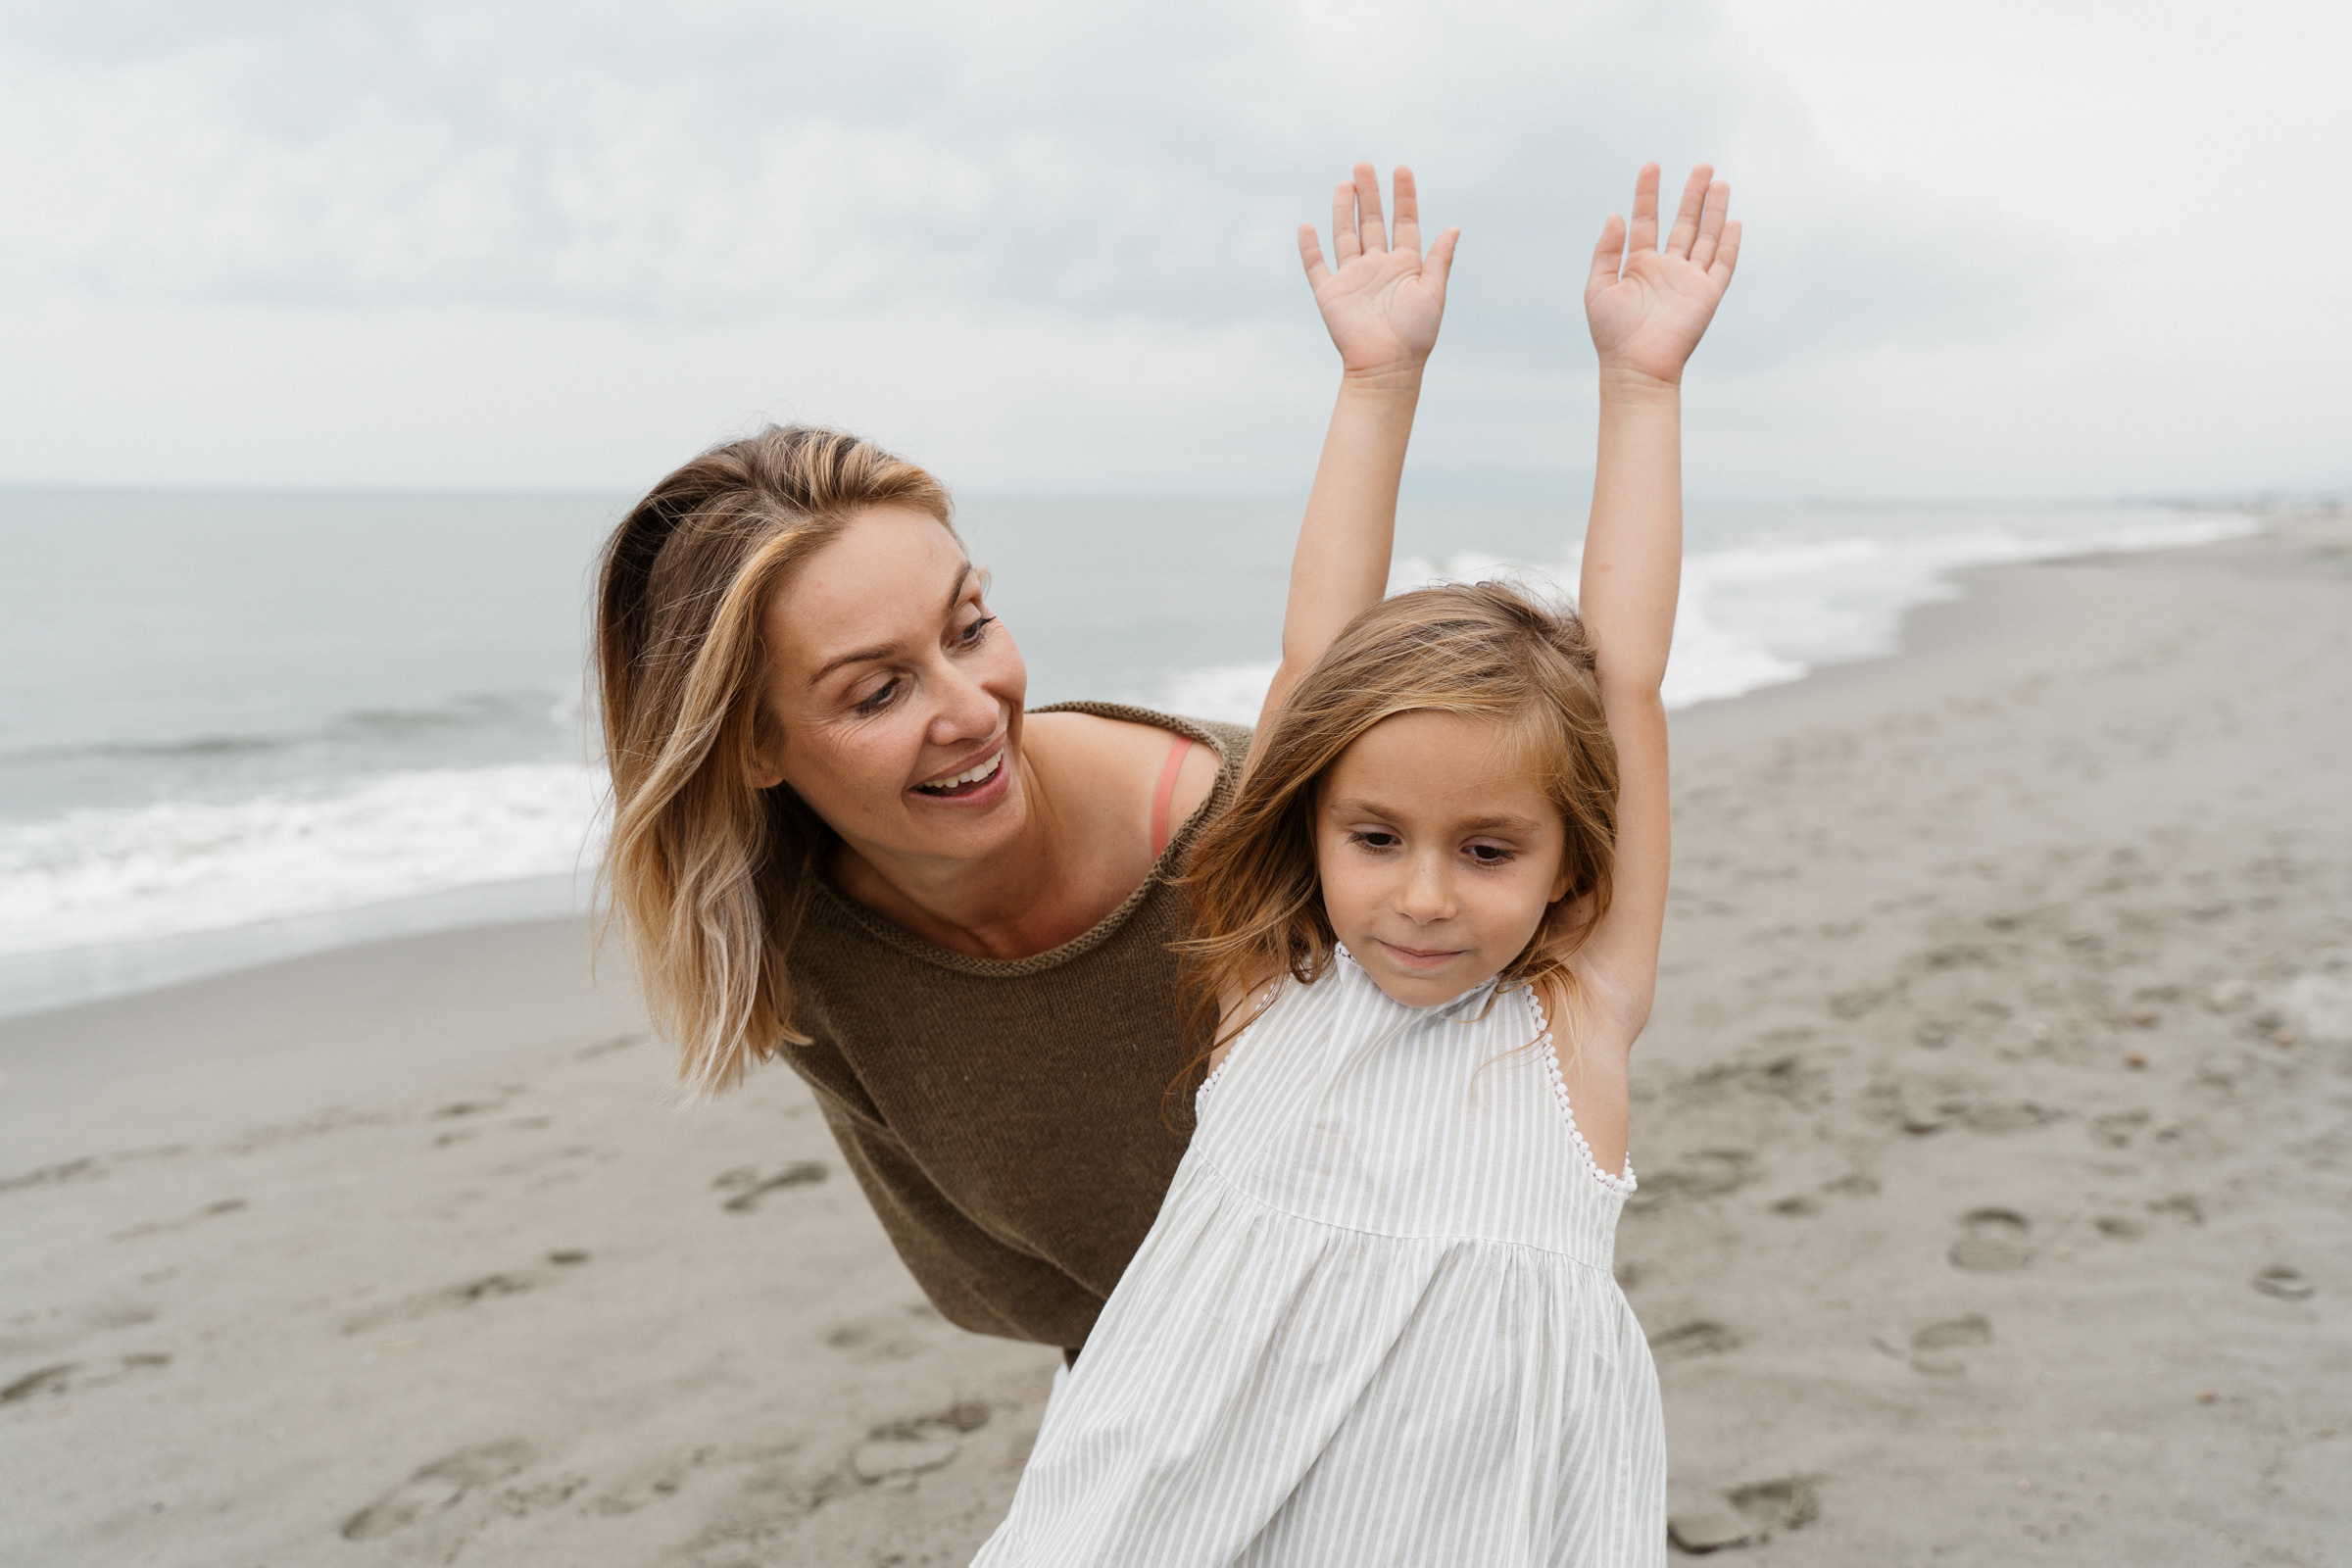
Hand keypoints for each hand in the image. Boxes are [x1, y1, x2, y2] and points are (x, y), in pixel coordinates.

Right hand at [1300, 164, 1459, 381]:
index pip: (1404, 222)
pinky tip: (1307, 226)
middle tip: (1364, 165)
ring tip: (1344, 184)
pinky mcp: (1330, 294)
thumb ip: (1439, 259)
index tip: (1402, 169)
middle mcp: (1378, 267)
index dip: (1403, 196)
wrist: (1387, 367)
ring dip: (1343, 210)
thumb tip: (1454, 227)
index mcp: (1405, 265)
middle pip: (1371, 222)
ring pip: (1345, 235)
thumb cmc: (1416, 335)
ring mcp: (1353, 278)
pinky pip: (1317, 266)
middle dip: (1369, 194)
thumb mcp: (1434, 293)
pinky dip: (1310, 247)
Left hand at [1585, 163, 1739, 387]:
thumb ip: (1606, 251)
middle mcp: (1667, 269)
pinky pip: (1723, 265)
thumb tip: (1615, 215)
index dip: (1648, 193)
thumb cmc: (1611, 334)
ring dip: (1714, 211)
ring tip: (1719, 182)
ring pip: (1706, 237)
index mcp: (1639, 265)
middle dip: (1692, 195)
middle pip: (1684, 223)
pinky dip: (1730, 244)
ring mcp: (1689, 280)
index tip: (1651, 166)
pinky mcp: (1707, 295)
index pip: (1646, 220)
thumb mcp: (1598, 287)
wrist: (1635, 367)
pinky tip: (1734, 221)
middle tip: (1702, 166)